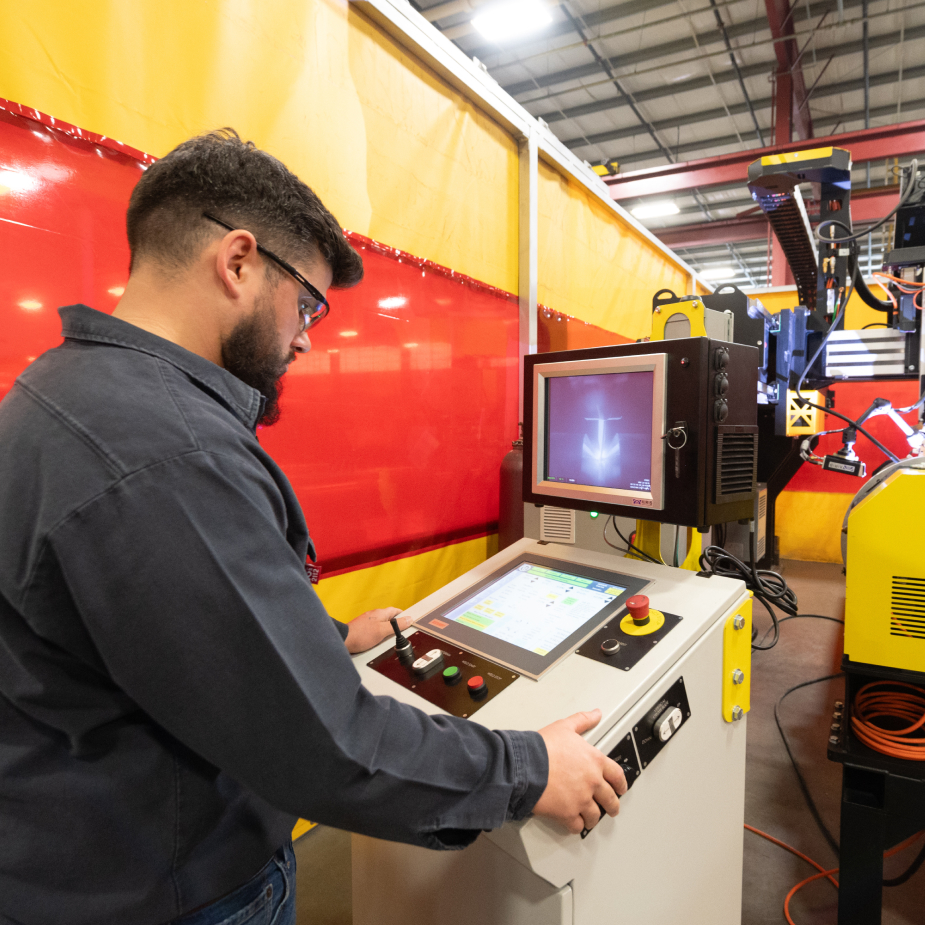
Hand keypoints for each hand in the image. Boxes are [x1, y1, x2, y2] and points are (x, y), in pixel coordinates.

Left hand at [344, 607, 411, 653]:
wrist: (343, 640)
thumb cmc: (361, 635)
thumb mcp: (383, 631)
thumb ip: (396, 626)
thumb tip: (409, 619)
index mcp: (380, 613)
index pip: (395, 611)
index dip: (403, 615)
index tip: (409, 621)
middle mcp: (374, 616)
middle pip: (389, 618)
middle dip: (395, 625)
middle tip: (400, 633)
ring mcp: (367, 622)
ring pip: (381, 625)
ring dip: (386, 631)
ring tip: (389, 640)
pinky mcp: (362, 629)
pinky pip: (374, 630)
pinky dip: (379, 635)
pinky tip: (378, 642)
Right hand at [533, 709, 626, 834]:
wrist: (526, 764)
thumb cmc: (543, 747)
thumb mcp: (565, 727)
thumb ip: (583, 720)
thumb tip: (595, 714)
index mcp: (595, 761)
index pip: (617, 775)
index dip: (621, 783)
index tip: (621, 788)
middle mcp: (592, 782)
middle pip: (609, 799)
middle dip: (612, 805)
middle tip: (611, 808)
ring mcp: (581, 799)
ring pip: (594, 815)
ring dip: (593, 818)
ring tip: (591, 819)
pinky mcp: (567, 813)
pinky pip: (577, 825)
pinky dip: (576, 826)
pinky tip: (574, 824)